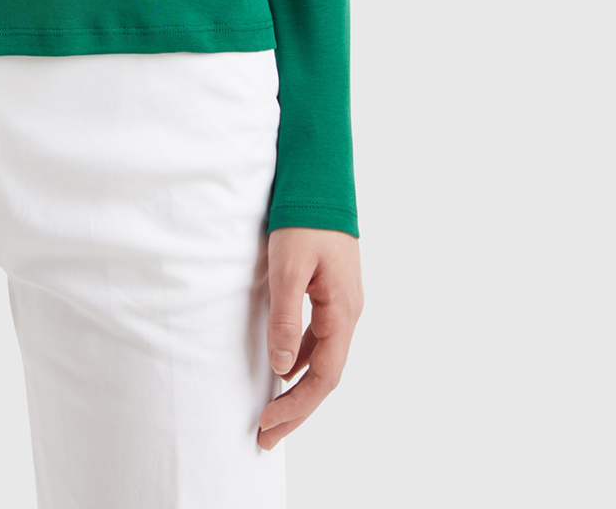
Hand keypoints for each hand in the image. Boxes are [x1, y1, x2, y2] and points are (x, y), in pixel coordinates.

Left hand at [257, 225, 362, 450]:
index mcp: (343, 311)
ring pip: (324, 360)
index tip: (267, 424)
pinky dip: (301, 361)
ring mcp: (342, 304)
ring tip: (272, 413)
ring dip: (298, 388)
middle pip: (326, 376)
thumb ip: (286, 318)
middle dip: (297, 409)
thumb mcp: (289, 268)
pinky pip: (320, 340)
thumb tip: (280, 368)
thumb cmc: (305, 218)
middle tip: (266, 438)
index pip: (324, 376)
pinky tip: (282, 368)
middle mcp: (348, 313)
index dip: (297, 405)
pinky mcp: (332, 294)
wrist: (320, 179)